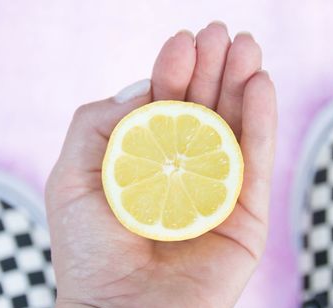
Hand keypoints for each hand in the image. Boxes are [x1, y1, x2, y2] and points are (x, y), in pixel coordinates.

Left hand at [46, 21, 276, 307]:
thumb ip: (99, 123)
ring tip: (247, 46)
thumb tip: (144, 85)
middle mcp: (183, 171)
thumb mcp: (70, 175)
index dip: (174, 70)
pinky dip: (262, 122)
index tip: (183, 41)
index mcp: (146, 160)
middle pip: (204, 110)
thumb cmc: (88, 250)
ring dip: (242, 84)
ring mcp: (218, 191)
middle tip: (222, 33)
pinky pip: (257, 162)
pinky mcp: (247, 216)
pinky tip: (261, 85)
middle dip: (213, 68)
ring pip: (234, 128)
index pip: (165, 105)